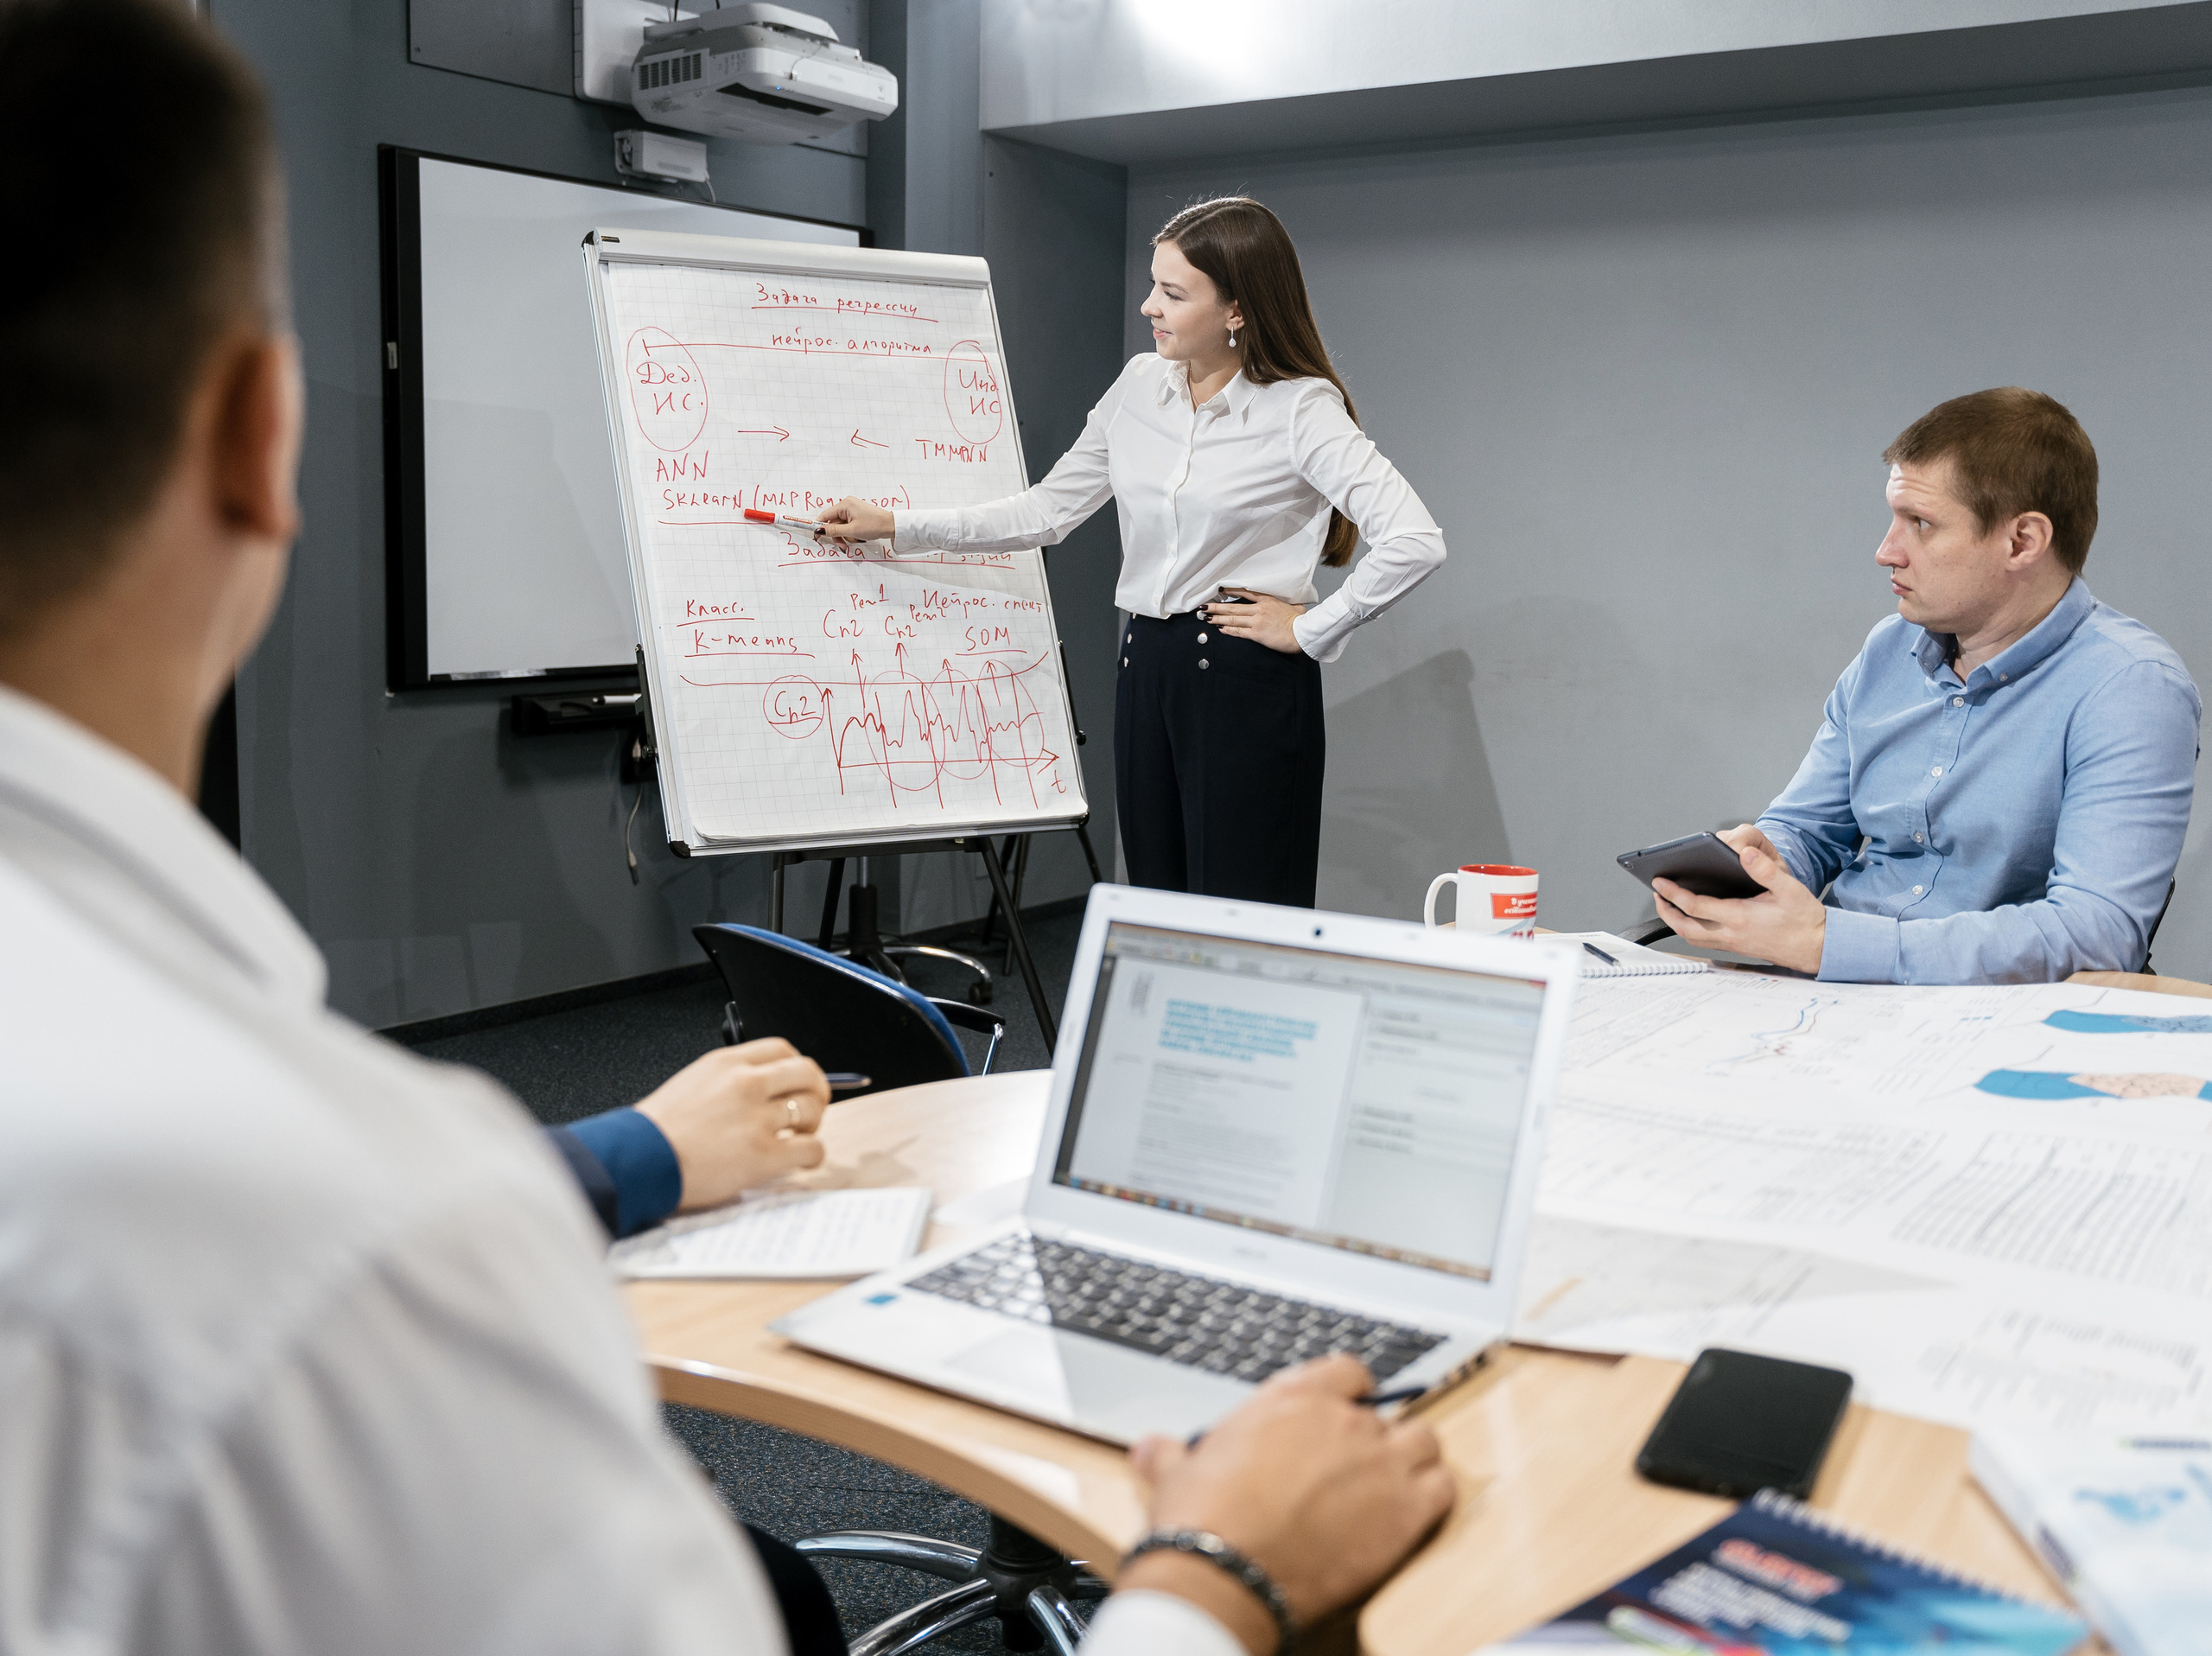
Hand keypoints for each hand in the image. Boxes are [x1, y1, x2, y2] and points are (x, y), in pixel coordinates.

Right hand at [631, 1038, 829, 1210]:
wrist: (639, 1161)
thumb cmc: (658, 1130)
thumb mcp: (692, 1083)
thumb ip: (729, 1080)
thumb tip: (764, 1087)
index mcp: (727, 1063)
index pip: (782, 1049)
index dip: (798, 1065)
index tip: (799, 1080)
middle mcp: (746, 1084)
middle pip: (807, 1073)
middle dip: (817, 1090)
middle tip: (812, 1107)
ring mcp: (757, 1119)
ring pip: (811, 1110)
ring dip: (813, 1124)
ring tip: (800, 1136)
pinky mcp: (764, 1154)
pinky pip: (811, 1148)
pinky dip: (814, 1155)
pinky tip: (802, 1160)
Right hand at [815, 497, 893, 545]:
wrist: (891, 526)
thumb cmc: (875, 525)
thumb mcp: (852, 530)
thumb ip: (834, 531)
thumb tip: (819, 530)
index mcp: (845, 505)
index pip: (825, 515)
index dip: (819, 527)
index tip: (816, 537)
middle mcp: (847, 505)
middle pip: (832, 523)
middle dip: (836, 536)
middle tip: (842, 546)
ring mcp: (852, 510)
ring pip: (840, 526)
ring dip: (843, 537)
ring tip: (851, 543)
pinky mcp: (856, 516)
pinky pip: (846, 526)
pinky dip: (849, 534)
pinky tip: (855, 538)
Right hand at [1119, 1356, 1454, 1655]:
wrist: (1225, 1572)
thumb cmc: (1200, 1519)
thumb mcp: (1177, 1472)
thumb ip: (1172, 1453)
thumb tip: (1151, 1449)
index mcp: (1292, 1398)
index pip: (1346, 1372)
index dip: (1350, 1393)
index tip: (1345, 1412)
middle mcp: (1342, 1421)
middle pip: (1384, 1413)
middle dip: (1373, 1439)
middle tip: (1353, 1469)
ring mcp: (1379, 1463)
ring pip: (1423, 1440)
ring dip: (1412, 1459)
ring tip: (1392, 1485)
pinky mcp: (1404, 1511)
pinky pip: (1443, 1487)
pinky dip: (1433, 1496)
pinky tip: (1414, 1512)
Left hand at [1201, 588, 1307, 653]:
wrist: (1302, 633)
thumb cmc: (1300, 621)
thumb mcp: (1295, 605)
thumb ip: (1288, 603)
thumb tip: (1291, 603)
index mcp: (1267, 600)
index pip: (1245, 592)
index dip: (1231, 591)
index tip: (1220, 589)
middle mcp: (1259, 609)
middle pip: (1233, 606)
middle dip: (1216, 606)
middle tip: (1204, 606)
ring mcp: (1257, 621)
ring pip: (1232, 618)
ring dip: (1218, 617)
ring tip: (1207, 617)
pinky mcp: (1256, 634)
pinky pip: (1238, 631)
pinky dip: (1228, 629)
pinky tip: (1220, 628)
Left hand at [1653, 825, 1826, 974]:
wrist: (1816, 946)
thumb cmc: (1804, 919)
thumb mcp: (1790, 888)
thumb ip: (1766, 870)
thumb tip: (1745, 853)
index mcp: (1740, 917)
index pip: (1696, 906)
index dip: (1673, 893)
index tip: (1660, 881)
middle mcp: (1731, 933)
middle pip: (1684, 926)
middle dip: (1665, 910)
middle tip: (1656, 893)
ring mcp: (1732, 943)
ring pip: (1691, 936)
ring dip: (1674, 920)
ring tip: (1666, 903)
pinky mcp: (1735, 947)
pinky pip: (1703, 940)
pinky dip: (1689, 928)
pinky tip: (1689, 916)